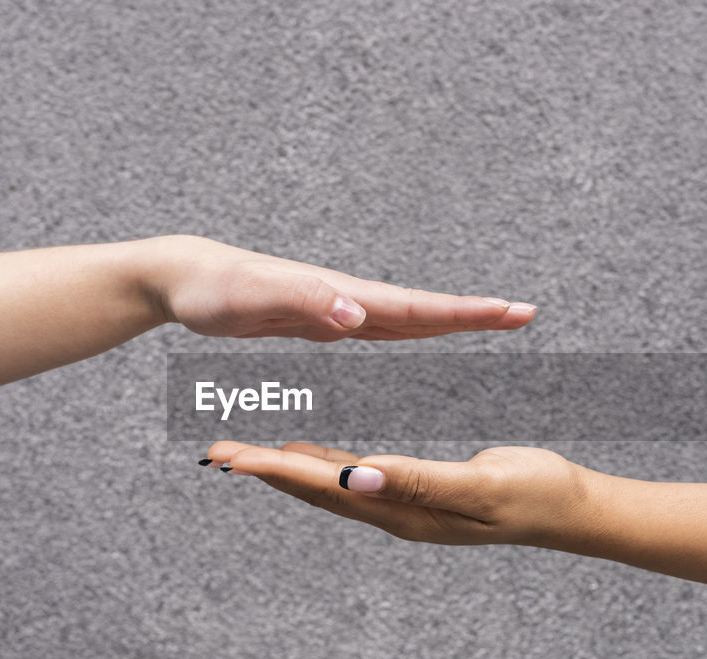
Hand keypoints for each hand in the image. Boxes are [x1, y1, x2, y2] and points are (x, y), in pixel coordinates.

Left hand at [149, 235, 535, 340]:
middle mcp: (346, 299)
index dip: (465, 313)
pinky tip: (410, 334)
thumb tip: (358, 316)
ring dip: (447, 320)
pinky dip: (404, 331)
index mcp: (340, 296)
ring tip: (489, 320)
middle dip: (474, 313)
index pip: (415, 306)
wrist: (181, 276)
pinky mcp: (318, 321)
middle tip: (525, 312)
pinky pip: (374, 329)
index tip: (513, 311)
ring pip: (403, 318)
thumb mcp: (253, 297)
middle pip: (422, 309)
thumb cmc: (212, 287)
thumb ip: (305, 301)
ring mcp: (334, 308)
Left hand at [203, 441, 603, 549]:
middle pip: (314, 489)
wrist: (571, 509)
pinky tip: (308, 451)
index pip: (325, 486)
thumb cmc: (535, 492)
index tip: (232, 455)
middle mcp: (394, 513)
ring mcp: (405, 506)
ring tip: (245, 453)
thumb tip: (354, 477)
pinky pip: (356, 476)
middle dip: (264, 470)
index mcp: (404, 510)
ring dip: (285, 469)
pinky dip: (323, 463)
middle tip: (216, 451)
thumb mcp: (479, 483)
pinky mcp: (417, 492)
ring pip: (329, 484)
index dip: (276, 468)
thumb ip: (416, 480)